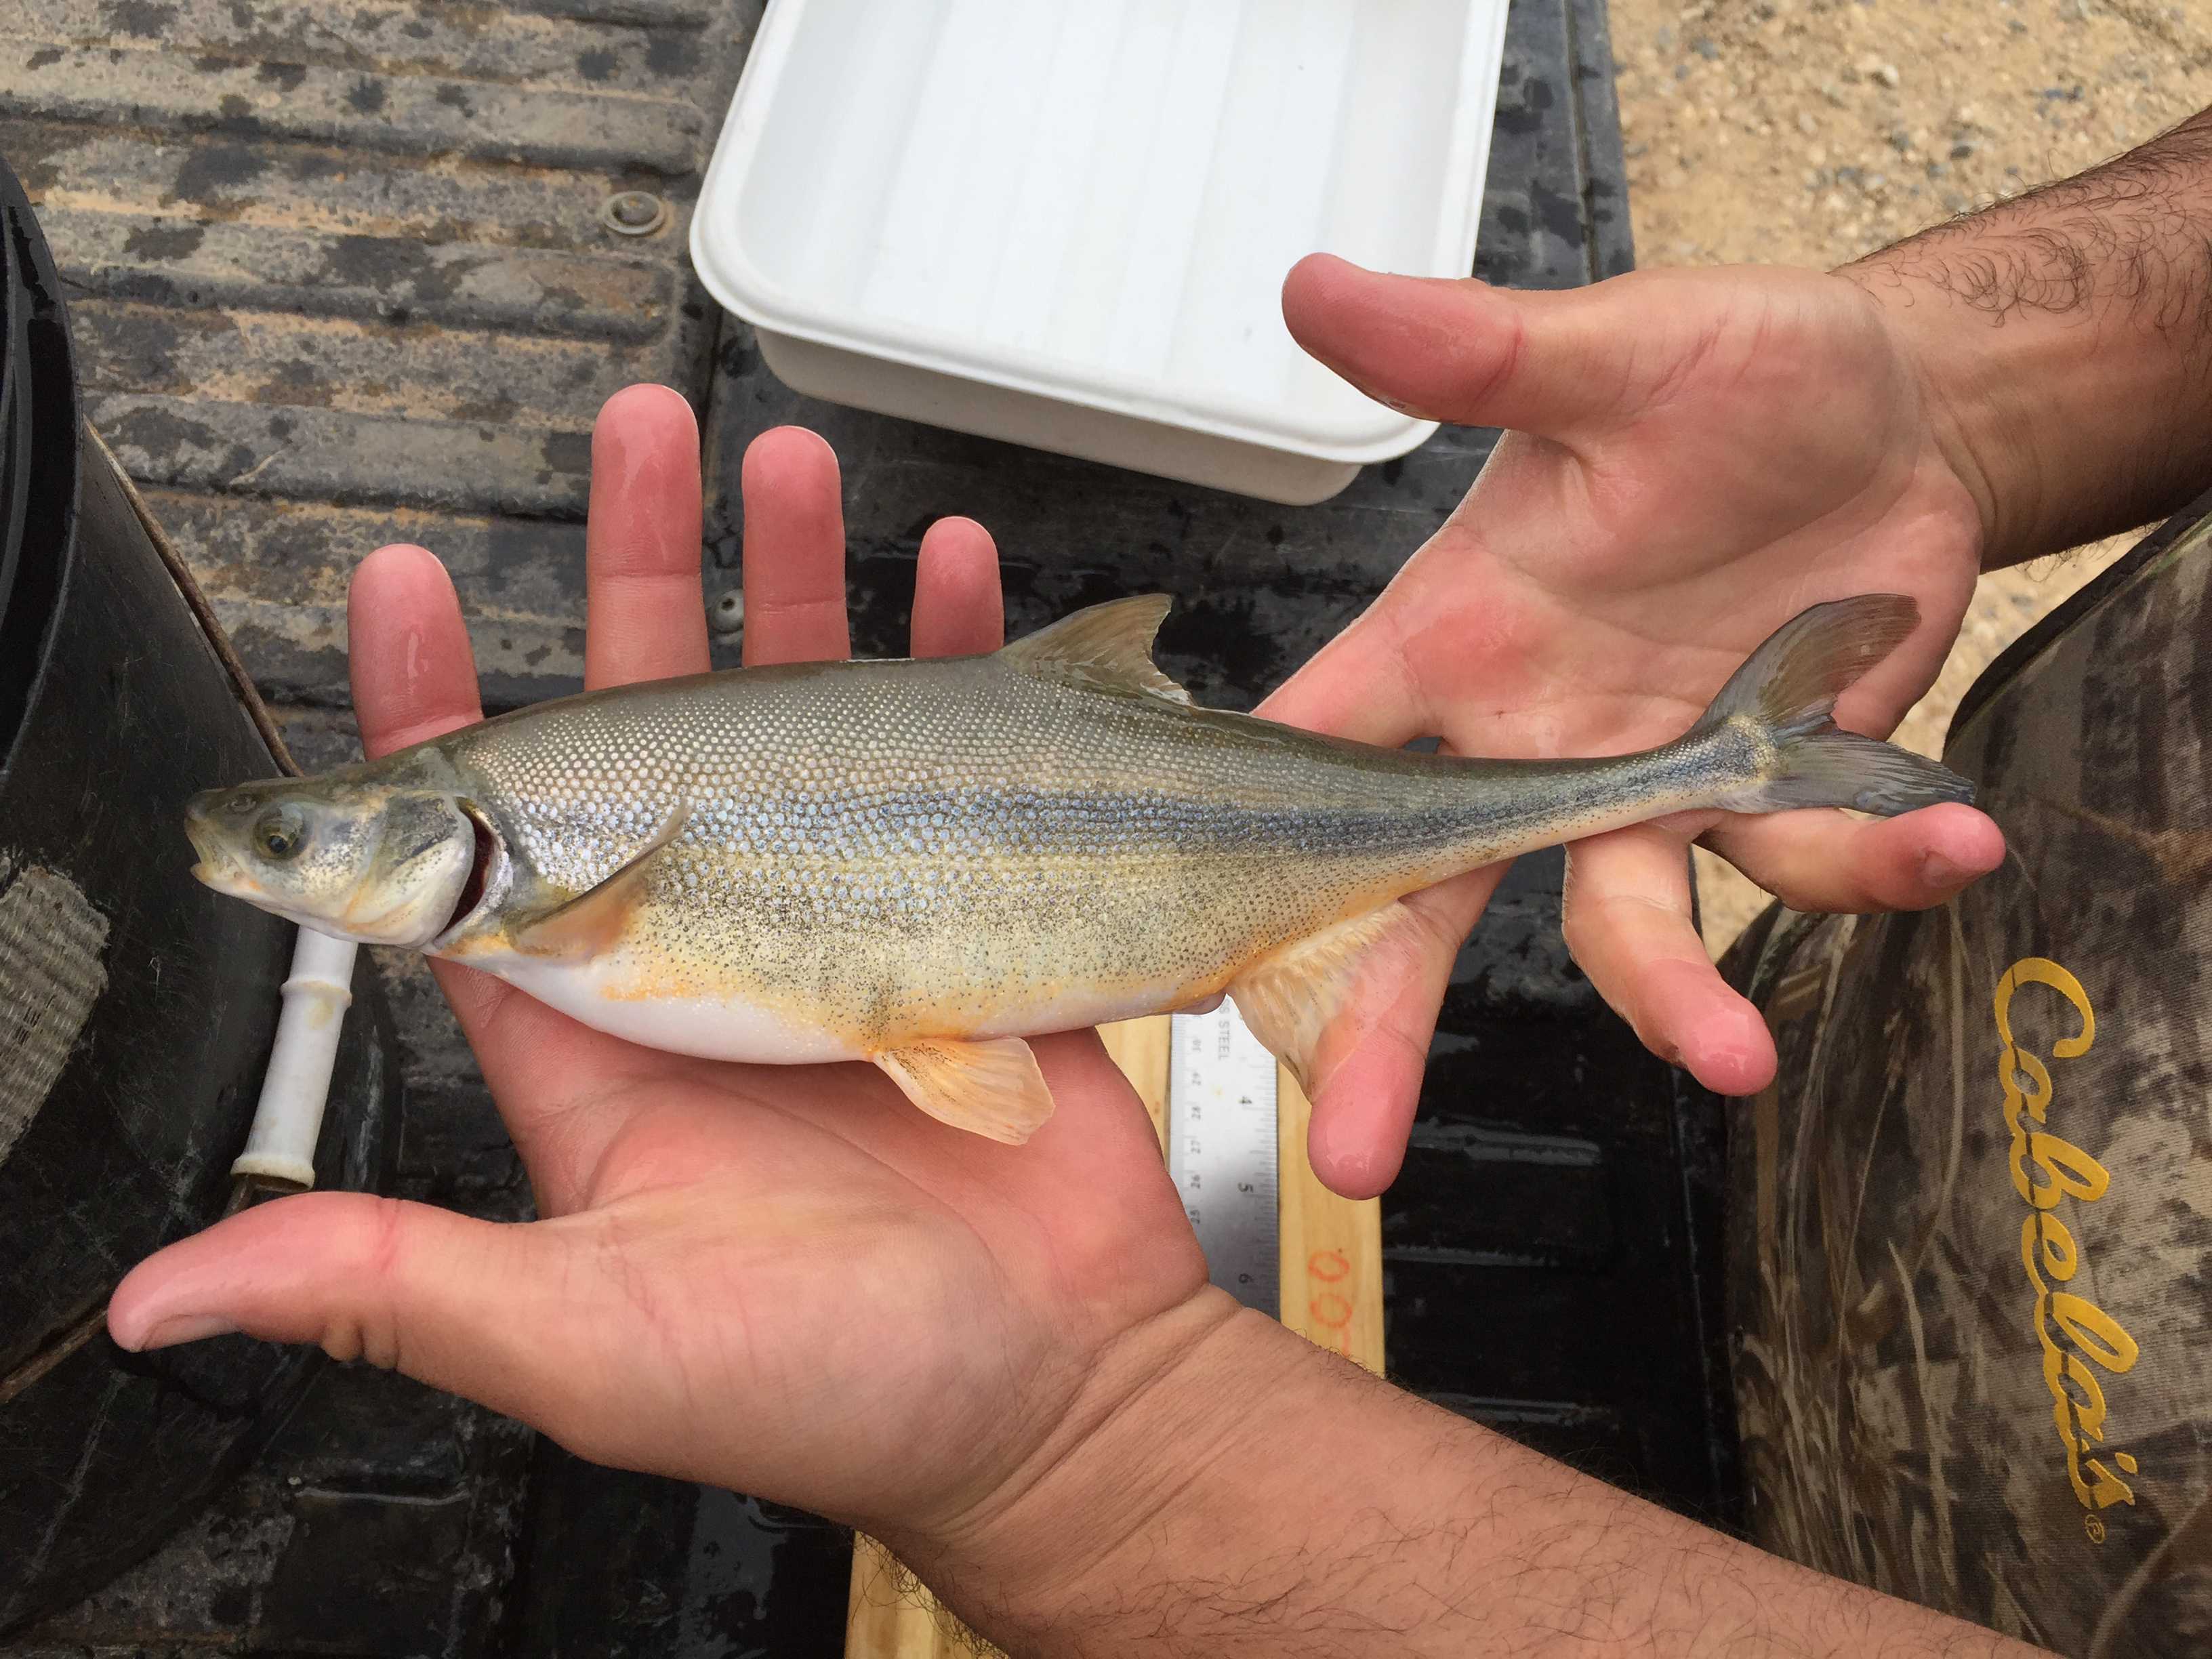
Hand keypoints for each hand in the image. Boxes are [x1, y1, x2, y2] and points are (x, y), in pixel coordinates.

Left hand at [109, 385, 1209, 1546]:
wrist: (1062, 1397)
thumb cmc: (833, 1390)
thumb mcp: (589, 1341)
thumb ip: (397, 1286)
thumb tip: (171, 1295)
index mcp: (599, 1041)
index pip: (484, 855)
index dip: (433, 715)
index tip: (402, 583)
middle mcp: (711, 959)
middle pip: (657, 735)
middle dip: (639, 576)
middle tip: (642, 442)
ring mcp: (848, 929)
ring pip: (808, 721)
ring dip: (801, 586)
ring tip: (788, 468)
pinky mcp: (968, 925)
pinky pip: (960, 761)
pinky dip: (960, 661)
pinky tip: (954, 574)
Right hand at [1263, 256, 2007, 1195]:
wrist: (1902, 414)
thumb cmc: (1732, 373)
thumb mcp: (1606, 354)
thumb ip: (1469, 349)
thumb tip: (1312, 285)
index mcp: (1451, 644)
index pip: (1310, 764)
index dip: (1248, 862)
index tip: (1194, 970)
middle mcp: (1524, 741)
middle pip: (1423, 907)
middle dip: (1383, 1031)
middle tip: (1352, 1153)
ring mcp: (1643, 790)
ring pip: (1622, 931)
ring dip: (1674, 1001)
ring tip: (1731, 1060)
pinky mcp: (1768, 808)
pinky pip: (1798, 871)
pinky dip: (1870, 865)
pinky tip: (1948, 829)